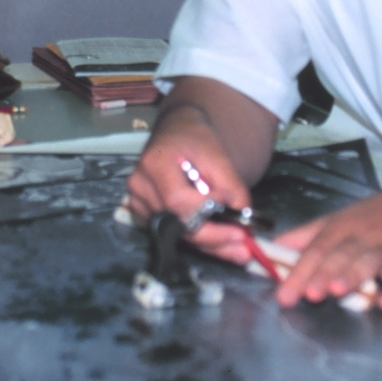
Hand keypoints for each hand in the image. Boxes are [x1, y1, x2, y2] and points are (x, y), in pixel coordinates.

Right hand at [126, 113, 254, 264]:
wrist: (178, 133)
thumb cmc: (196, 141)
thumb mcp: (219, 156)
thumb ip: (232, 187)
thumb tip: (243, 218)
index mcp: (155, 164)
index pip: (178, 201)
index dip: (207, 215)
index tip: (237, 222)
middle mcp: (139, 185)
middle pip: (176, 223)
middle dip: (212, 237)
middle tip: (243, 246)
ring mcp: (137, 200)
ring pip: (176, 233)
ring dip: (209, 242)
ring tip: (237, 247)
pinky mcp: (143, 212)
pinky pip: (173, 232)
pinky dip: (198, 238)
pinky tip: (218, 240)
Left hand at [273, 180, 381, 311]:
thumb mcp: (342, 219)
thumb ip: (308, 235)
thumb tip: (274, 247)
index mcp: (342, 228)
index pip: (316, 250)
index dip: (299, 272)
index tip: (284, 294)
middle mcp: (364, 236)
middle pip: (340, 256)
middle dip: (323, 274)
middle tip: (308, 293)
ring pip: (370, 261)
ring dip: (353, 275)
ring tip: (337, 290)